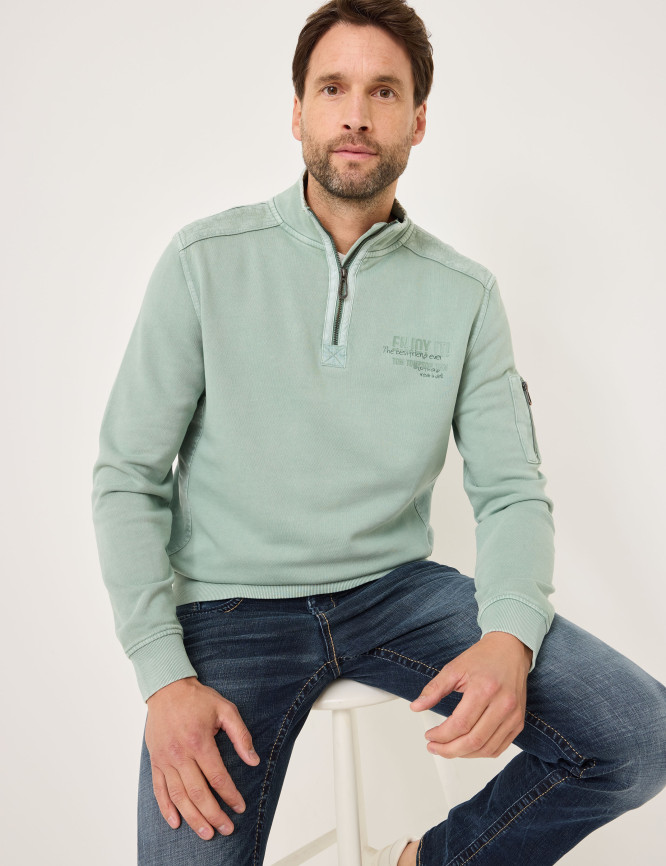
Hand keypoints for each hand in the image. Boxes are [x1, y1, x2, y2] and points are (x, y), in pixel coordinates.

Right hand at [145, 676, 260, 839]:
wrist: (167, 689)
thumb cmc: (198, 699)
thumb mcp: (225, 709)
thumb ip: (241, 735)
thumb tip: (253, 760)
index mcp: (199, 742)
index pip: (217, 777)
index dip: (230, 795)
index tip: (240, 807)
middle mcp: (180, 754)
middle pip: (198, 793)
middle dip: (214, 815)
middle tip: (226, 829)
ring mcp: (165, 760)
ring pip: (179, 796)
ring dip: (193, 818)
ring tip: (206, 833)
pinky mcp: (155, 761)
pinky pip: (159, 790)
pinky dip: (166, 808)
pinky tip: (176, 822)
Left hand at [409, 632, 531, 758]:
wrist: (509, 649)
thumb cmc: (484, 657)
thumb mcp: (454, 668)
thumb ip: (434, 689)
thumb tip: (416, 706)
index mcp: (484, 689)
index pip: (460, 724)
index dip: (441, 735)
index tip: (429, 735)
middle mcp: (502, 704)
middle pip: (473, 741)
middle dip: (449, 750)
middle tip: (434, 747)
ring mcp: (513, 715)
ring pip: (486, 749)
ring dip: (464, 754)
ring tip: (448, 749)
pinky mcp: (518, 722)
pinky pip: (499, 747)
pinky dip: (480, 753)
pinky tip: (466, 748)